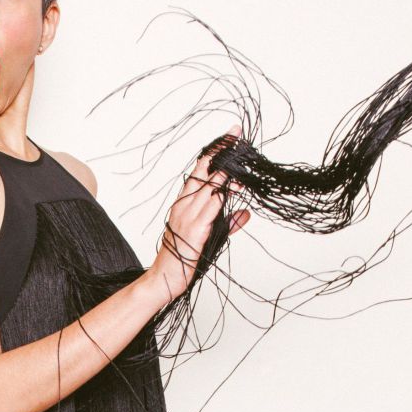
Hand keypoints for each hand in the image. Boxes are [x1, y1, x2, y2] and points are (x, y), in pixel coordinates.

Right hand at [144, 124, 250, 300]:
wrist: (165, 278)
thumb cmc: (183, 257)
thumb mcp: (209, 235)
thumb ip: (228, 222)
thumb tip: (246, 212)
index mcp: (184, 204)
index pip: (200, 172)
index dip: (214, 154)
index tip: (228, 139)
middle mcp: (184, 205)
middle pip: (204, 171)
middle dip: (221, 152)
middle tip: (235, 134)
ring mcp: (188, 216)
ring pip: (209, 186)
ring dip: (226, 170)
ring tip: (240, 154)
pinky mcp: (195, 229)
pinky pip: (211, 208)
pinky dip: (223, 195)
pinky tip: (234, 186)